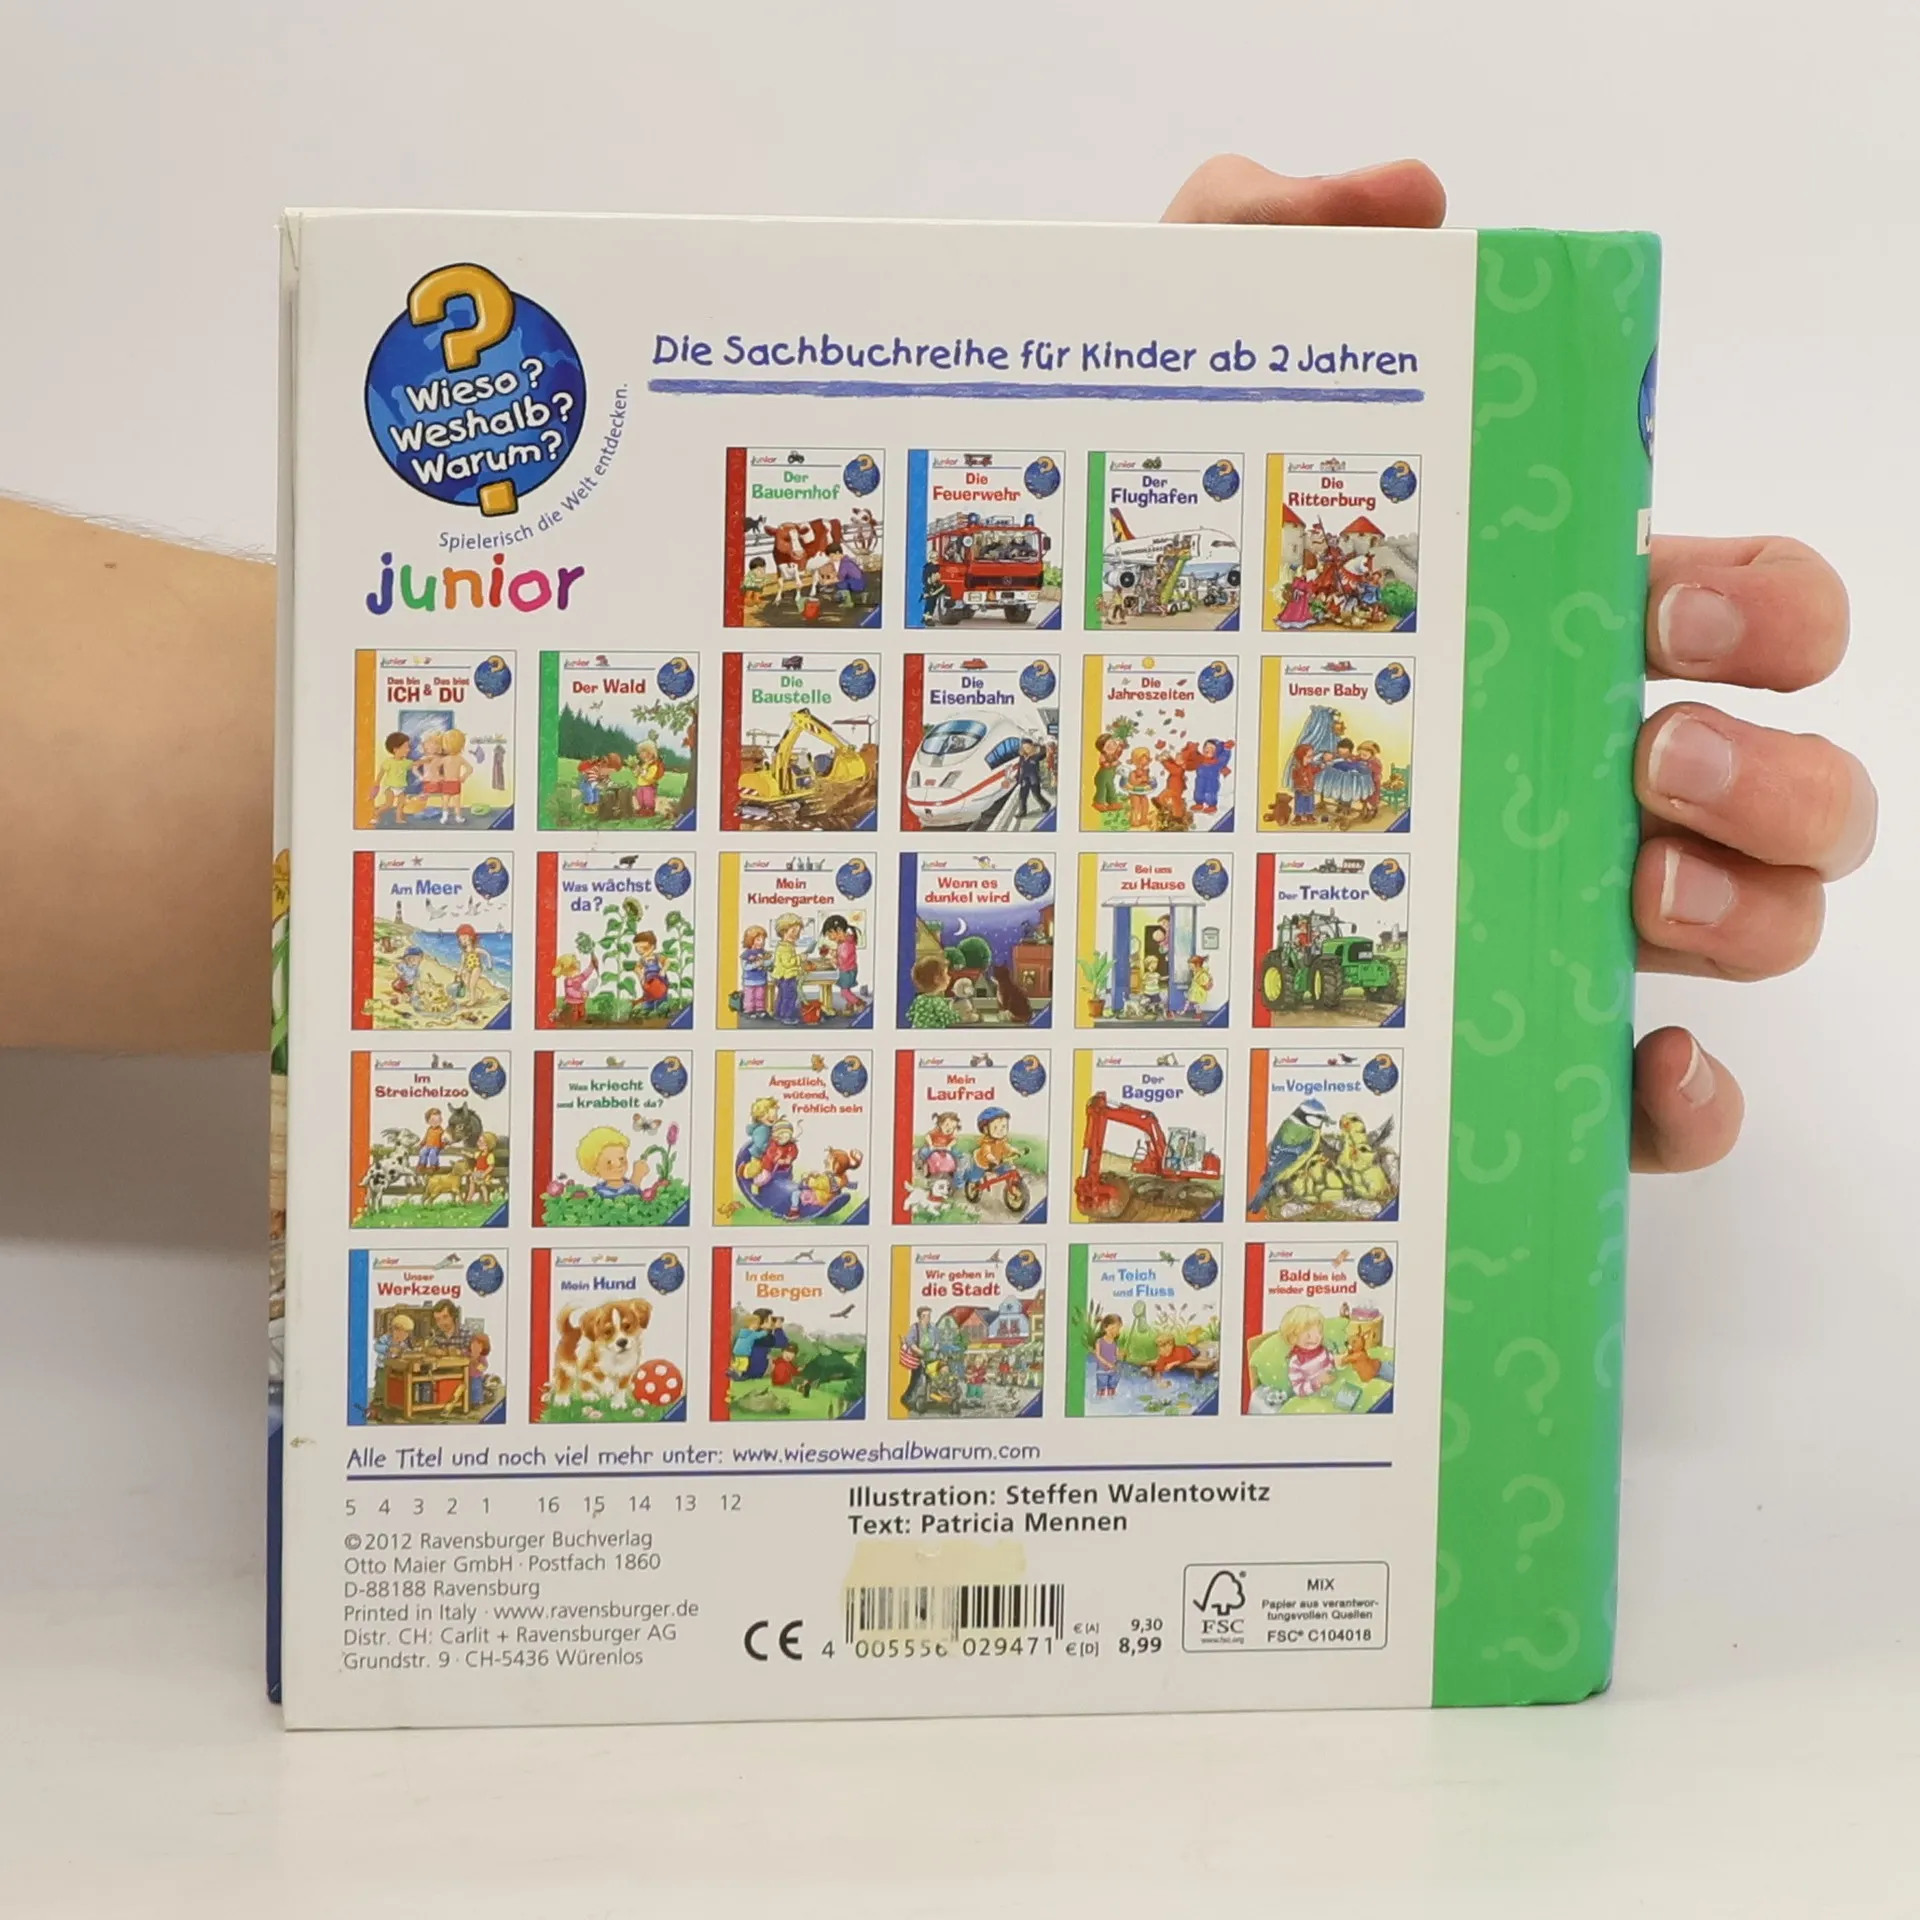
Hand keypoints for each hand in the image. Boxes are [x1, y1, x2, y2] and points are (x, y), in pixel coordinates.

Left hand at [1165, 156, 1875, 1173]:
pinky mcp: (1495, 1048)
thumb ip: (1263, 254)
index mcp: (1531, 631)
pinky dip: (1679, 1101)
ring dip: (1751, 913)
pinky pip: (1639, 1100)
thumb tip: (1405, 206)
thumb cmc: (1116, 601)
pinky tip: (1644, 1075)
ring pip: (1748, 926)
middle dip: (1781, 769)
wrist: (999, 804)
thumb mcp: (1163, 401)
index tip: (1671, 607)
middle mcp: (1565, 773)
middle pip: (1782, 780)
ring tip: (1632, 889)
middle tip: (1647, 754)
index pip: (1734, 606)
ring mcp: (1540, 915)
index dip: (1765, 603)